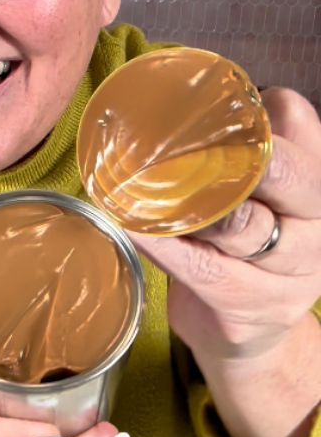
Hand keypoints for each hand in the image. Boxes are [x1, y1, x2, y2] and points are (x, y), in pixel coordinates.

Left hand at [128, 88, 320, 436]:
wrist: (249, 333)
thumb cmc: (245, 250)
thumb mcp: (258, 200)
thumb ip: (243, 153)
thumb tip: (197, 104)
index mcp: (313, 188)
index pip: (302, 128)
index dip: (262, 113)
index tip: (211, 105)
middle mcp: (313, 227)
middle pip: (288, 175)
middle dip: (240, 154)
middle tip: (182, 141)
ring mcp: (288, 274)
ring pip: (242, 224)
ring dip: (191, 202)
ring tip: (145, 182)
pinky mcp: (248, 307)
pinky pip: (202, 269)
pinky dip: (165, 244)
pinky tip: (135, 227)